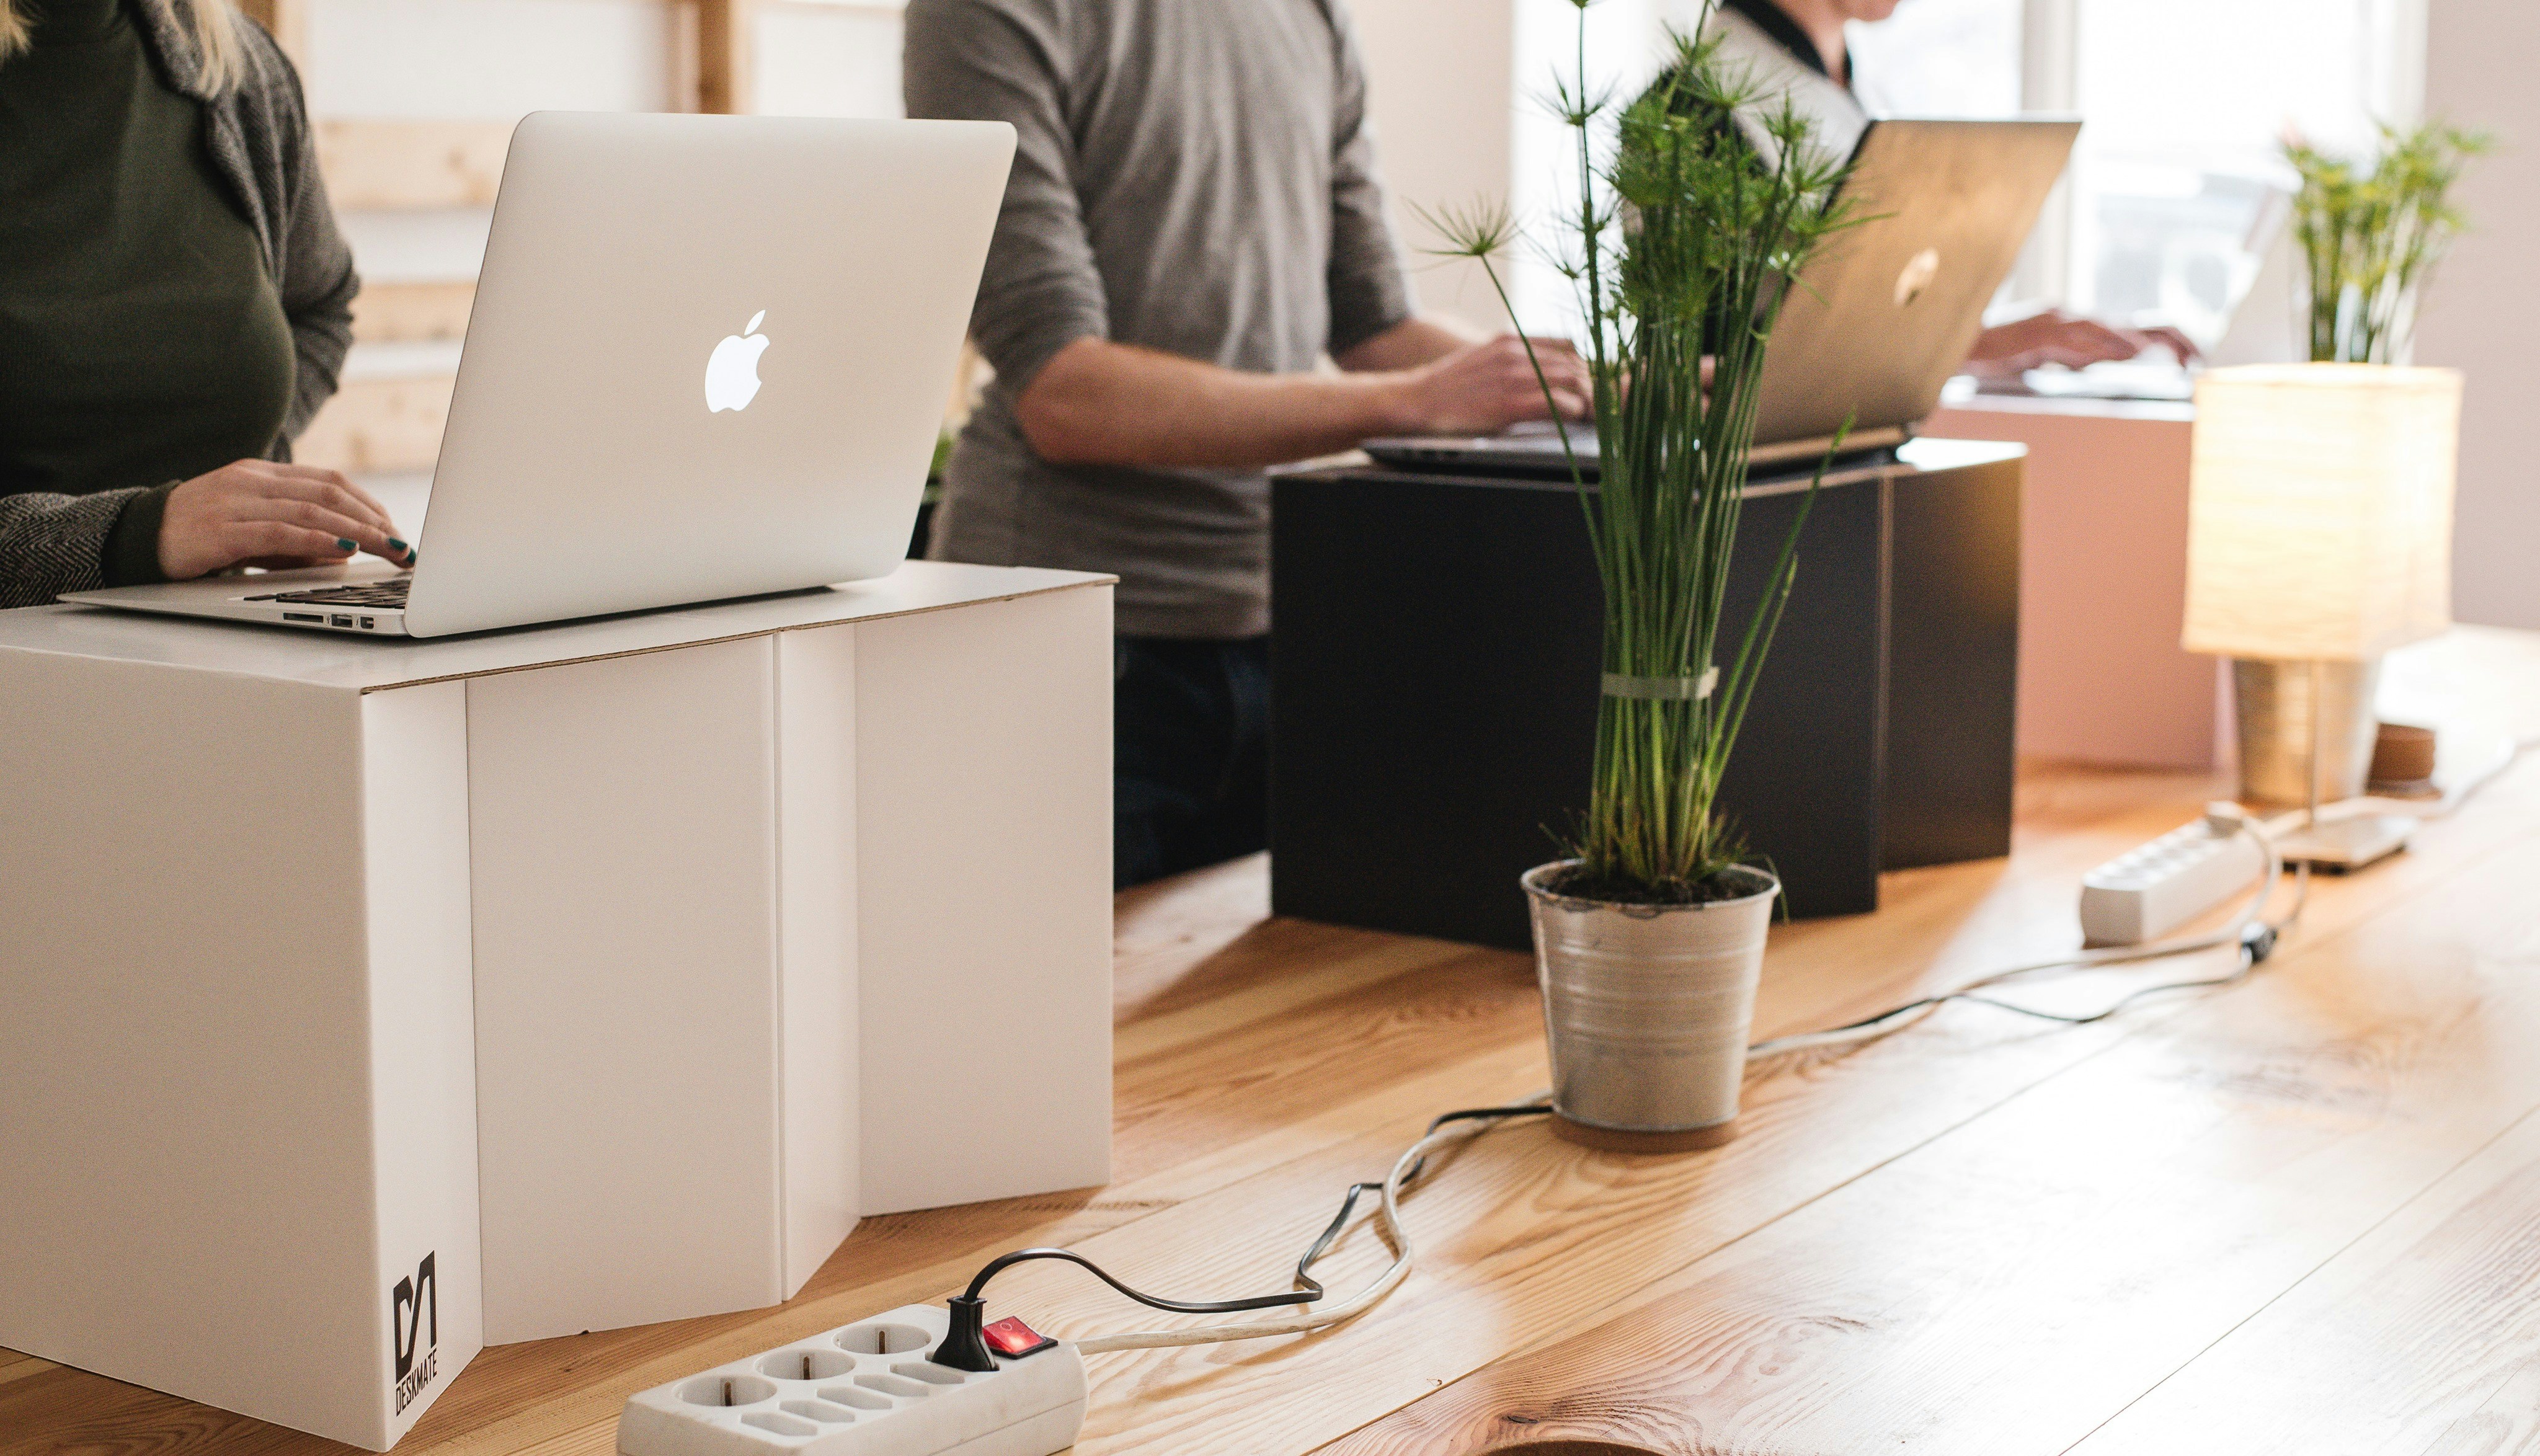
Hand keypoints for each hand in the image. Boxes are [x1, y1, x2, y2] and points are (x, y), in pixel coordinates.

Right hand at [158, 460, 416, 580]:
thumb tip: (346, 554)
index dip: (370, 505)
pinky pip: (279, 533)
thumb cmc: (203, 534)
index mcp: (263, 474)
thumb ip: (295, 534)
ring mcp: (235, 503)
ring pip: (311, 511)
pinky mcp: (221, 530)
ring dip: (358, 533)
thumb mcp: (254, 527)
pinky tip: (344, 551)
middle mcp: (252, 482)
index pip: (330, 482)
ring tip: (387, 549)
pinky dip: (317, 541)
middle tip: (403, 546)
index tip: (396, 530)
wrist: (139, 537)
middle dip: (374, 521)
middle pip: (329, 494)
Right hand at [1388, 334, 1592, 435]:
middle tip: (1594, 405)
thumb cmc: (1448, 387)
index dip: (1584, 366)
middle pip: (1577, 363)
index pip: (1568, 345)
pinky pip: (1559, 404)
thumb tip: (1543, 371)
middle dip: (1592, 385)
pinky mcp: (1509, 403)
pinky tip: (1570, 421)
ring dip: (1587, 400)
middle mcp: (1517, 353)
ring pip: (1574, 381)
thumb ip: (1512, 360)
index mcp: (1511, 340)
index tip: (1587, 384)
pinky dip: (1572, 413)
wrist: (1414, 400)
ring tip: (1586, 415)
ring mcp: (1513, 376)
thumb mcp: (1482, 359)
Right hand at [1963, 310, 2204, 378]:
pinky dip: (2107, 344)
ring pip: (2110, 328)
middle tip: (2200, 357)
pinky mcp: (2038, 331)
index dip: (2167, 340)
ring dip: (2147, 343)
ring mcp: (2056, 322)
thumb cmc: (1999, 355)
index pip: (2132, 330)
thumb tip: (2113, 363)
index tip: (2193, 359)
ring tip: (2177, 355)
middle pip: (2133, 325)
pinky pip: (2078, 337)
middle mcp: (2073, 318)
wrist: (1956, 346)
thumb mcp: (2048, 360)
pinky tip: (2130, 354)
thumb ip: (2078, 358)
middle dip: (2172, 338)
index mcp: (2078, 326)